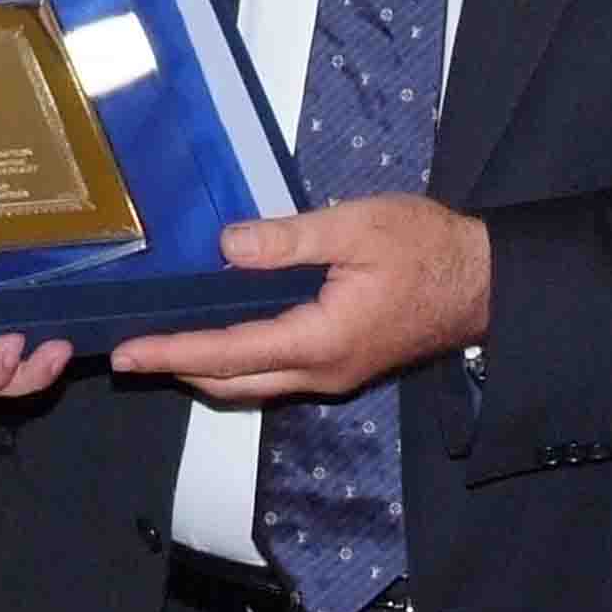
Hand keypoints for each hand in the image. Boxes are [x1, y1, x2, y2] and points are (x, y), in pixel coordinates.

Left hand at [106, 193, 489, 401]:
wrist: (483, 281)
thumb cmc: (426, 248)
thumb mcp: (356, 228)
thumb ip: (289, 239)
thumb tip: (227, 246)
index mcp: (320, 341)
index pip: (228, 353)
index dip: (173, 351)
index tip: (127, 352)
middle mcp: (320, 372)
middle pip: (232, 382)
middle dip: (178, 367)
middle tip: (130, 349)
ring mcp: (332, 374)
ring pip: (253, 383)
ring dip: (205, 367)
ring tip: (163, 341)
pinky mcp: (341, 364)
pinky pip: (275, 372)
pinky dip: (237, 359)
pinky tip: (219, 330)